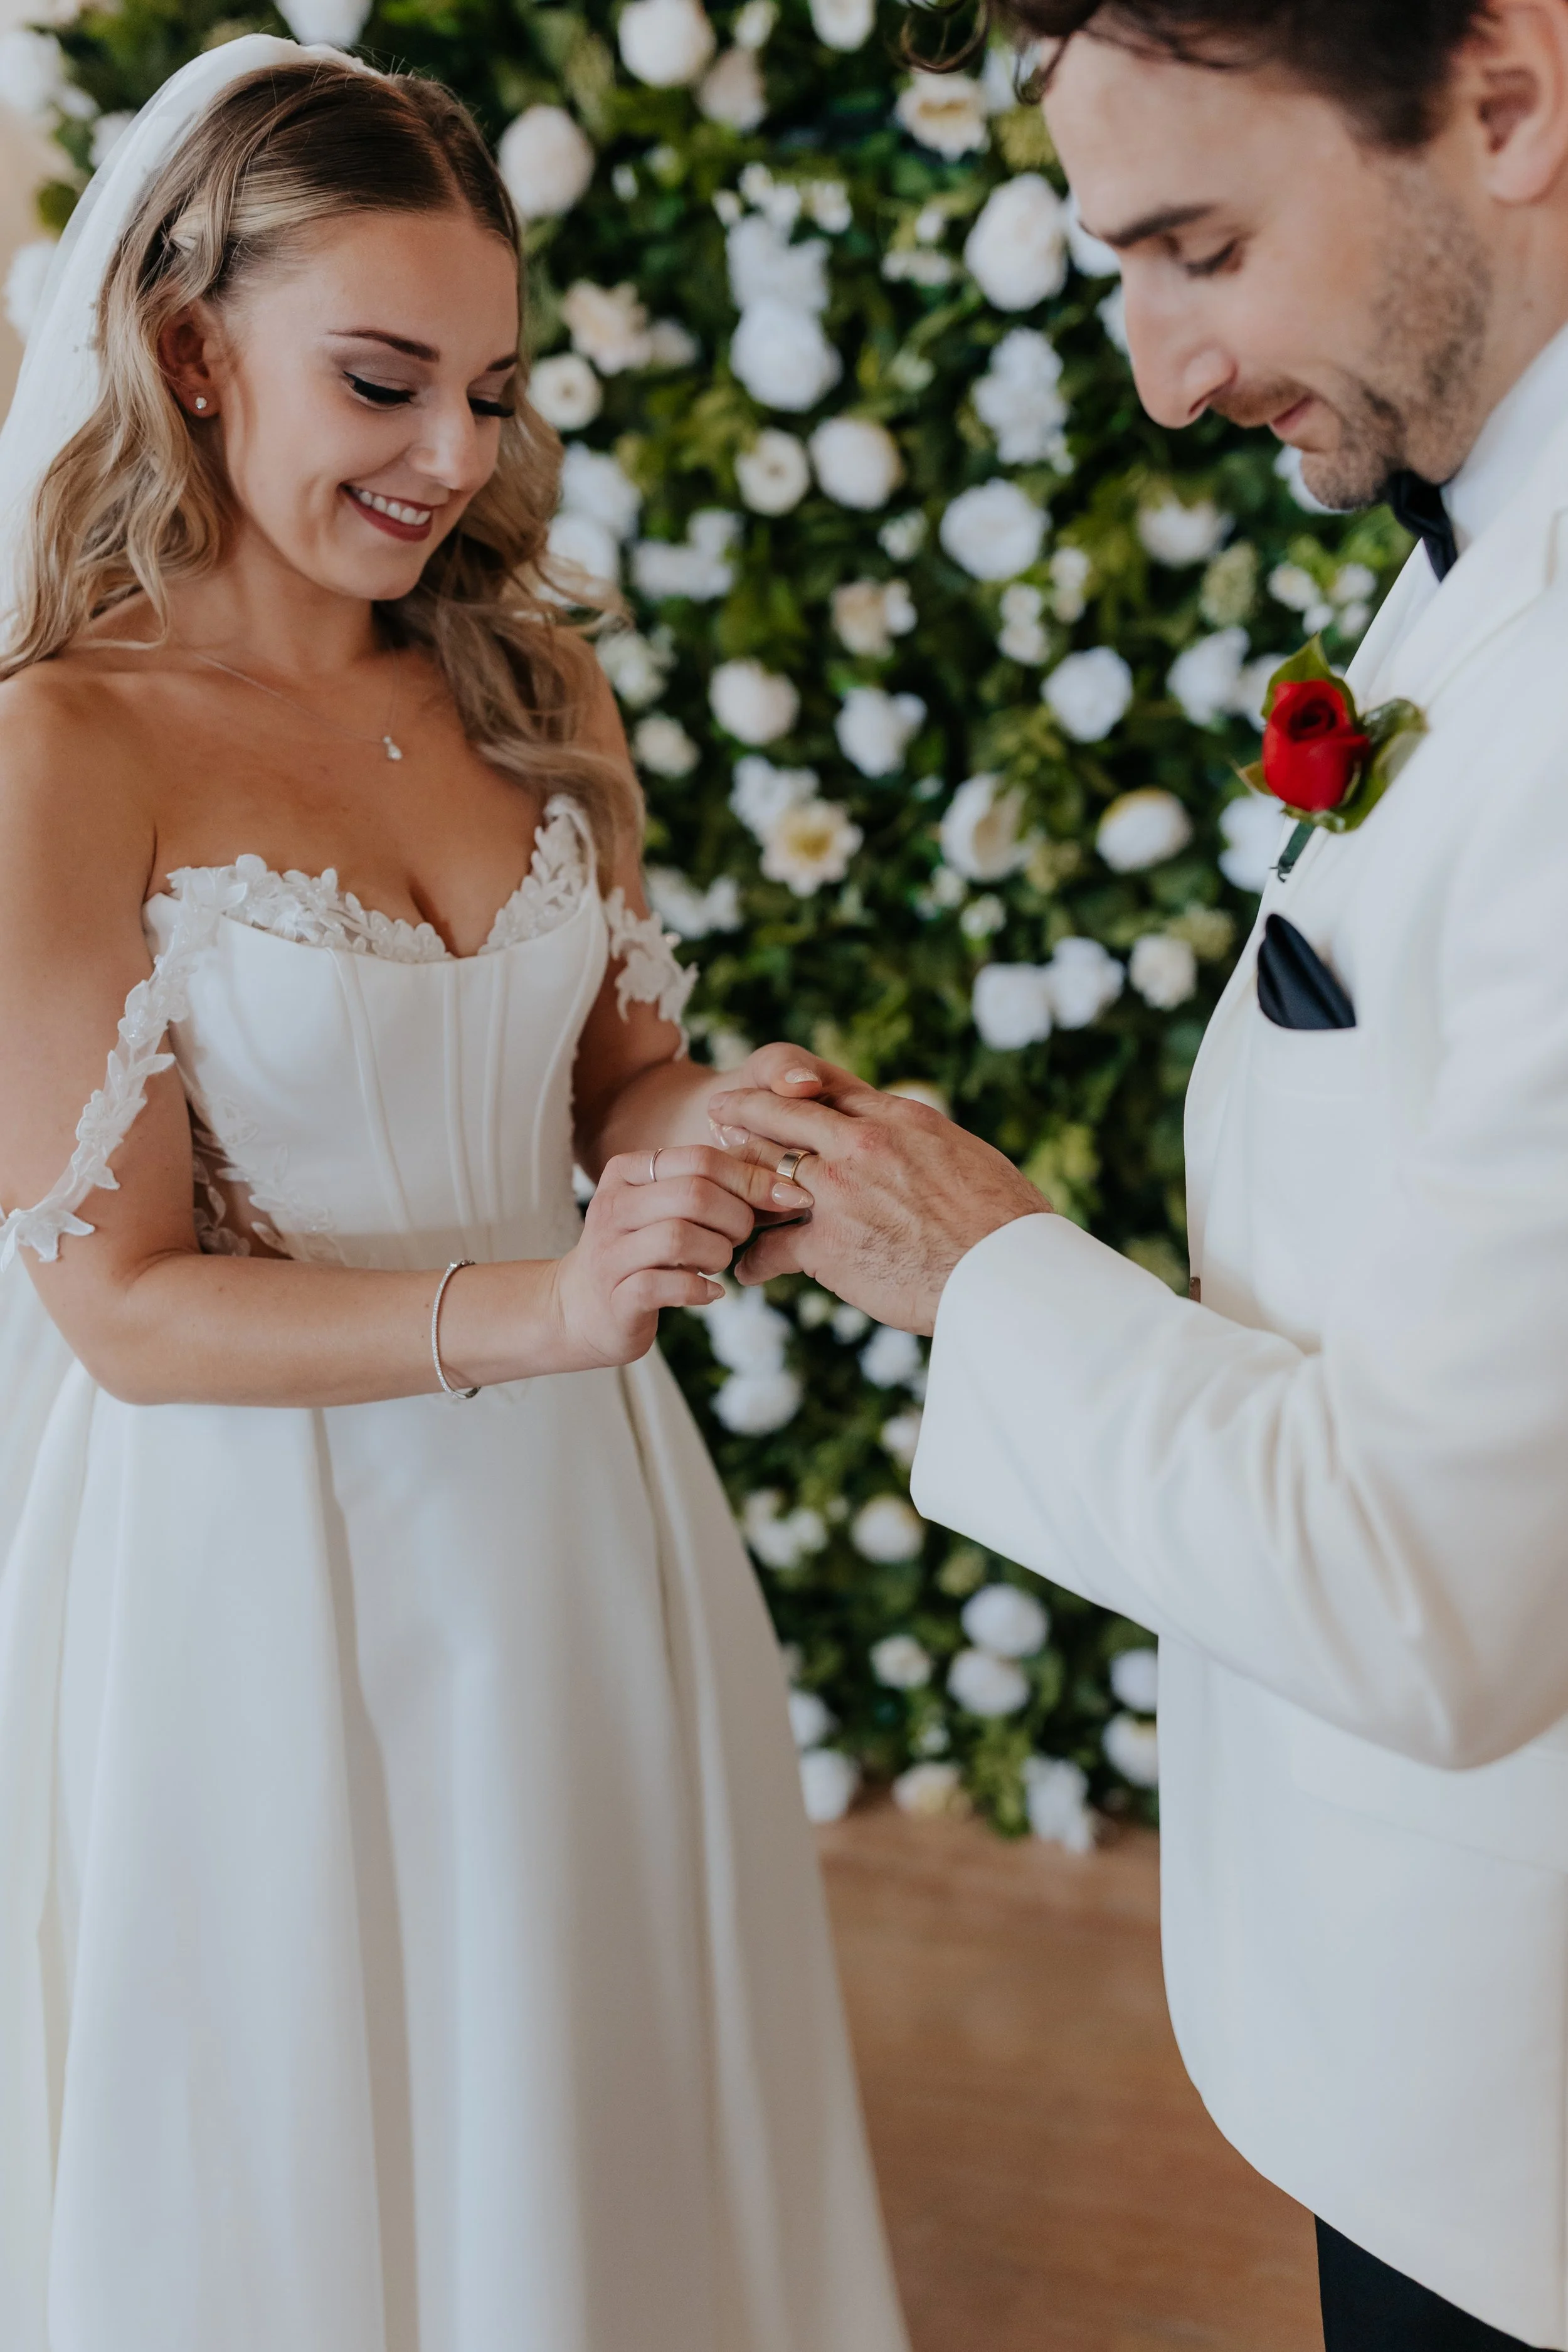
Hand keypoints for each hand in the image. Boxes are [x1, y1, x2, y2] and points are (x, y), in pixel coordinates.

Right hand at [550, 1145, 810, 1367]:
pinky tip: (711, 1292)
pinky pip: (666, 1285)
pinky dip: (701, 1290)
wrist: (581, 1309)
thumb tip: (785, 1179)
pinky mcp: (616, 1297)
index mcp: (629, 1171)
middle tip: (741, 1236)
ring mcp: (610, 1252)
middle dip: (737, 1216)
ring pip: (681, 1236)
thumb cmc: (643, 1251)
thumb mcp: (668, 1207)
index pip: (700, 1158)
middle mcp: (613, 1205)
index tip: (787, 1196)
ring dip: (718, 1253)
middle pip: (694, 1193)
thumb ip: (714, 1186)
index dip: (751, 1176)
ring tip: (718, 1262)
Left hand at [707, 1069, 1048, 1333]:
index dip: (795, 1090)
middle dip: (745, 1112)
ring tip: (715, 1188)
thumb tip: (925, 1151)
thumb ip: (927, 1146)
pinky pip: (772, 1248)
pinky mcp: (828, 1245)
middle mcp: (862, 1145)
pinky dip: (756, 1260)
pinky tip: (748, 1271)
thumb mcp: (966, 1156)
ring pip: (766, 1173)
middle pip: (783, 1115)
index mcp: (899, 1119)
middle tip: (718, 1113)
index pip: (832, 1090)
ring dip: (737, 1182)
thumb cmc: (1004, 1221)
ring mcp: (839, 1192)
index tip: (776, 1091)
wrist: (1007, 1272)